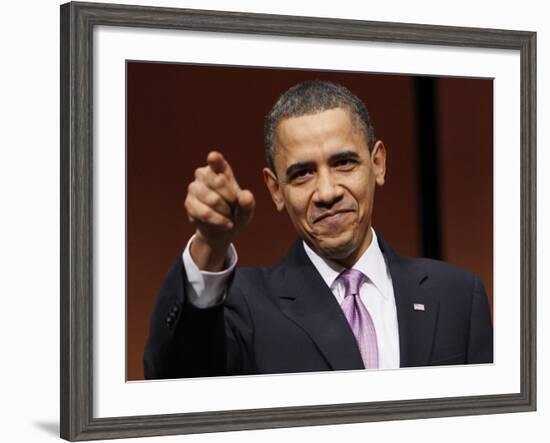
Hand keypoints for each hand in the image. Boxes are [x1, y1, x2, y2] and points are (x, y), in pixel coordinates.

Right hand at [184, 151, 254, 270]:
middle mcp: (204, 174)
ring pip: (212, 200)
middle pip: (219, 182)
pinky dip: (217, 221)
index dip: (215, 160)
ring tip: (228, 217)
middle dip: (231, 199)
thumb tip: (245, 195)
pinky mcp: (188, 202)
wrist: (222, 229)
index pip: (216, 161)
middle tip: (234, 207)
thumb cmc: (236, 213)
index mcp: (220, 168)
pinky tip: (223, 224)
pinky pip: (204, 213)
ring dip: (225, 213)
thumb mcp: (246, 209)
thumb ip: (248, 203)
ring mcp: (194, 187)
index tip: (213, 157)